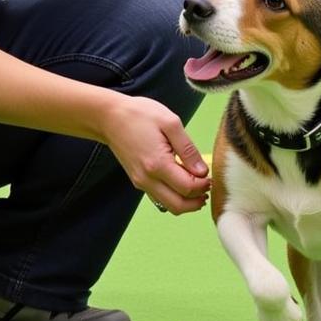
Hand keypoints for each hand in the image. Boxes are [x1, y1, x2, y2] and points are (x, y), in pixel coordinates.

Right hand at [100, 95, 210, 214]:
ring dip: (187, 202)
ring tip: (197, 186)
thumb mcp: (170, 122)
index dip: (203, 185)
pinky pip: (160, 197)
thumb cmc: (140, 115)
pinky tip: (181, 181)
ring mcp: (141, 182)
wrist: (110, 117)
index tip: (209, 175)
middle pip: (179, 205)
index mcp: (157, 164)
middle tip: (207, 186)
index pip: (187, 188)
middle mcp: (147, 179)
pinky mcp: (138, 181)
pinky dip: (174, 196)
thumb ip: (188, 149)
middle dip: (197, 201)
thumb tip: (202, 171)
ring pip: (169, 205)